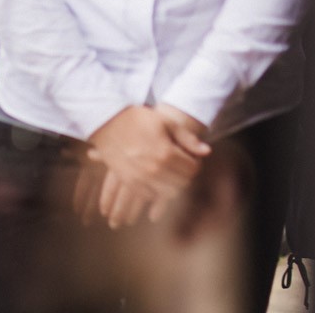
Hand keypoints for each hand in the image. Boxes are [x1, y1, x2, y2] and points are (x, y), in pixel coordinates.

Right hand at [86, 105, 207, 227]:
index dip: (195, 163)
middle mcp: (154, 169)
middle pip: (182, 183)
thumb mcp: (165, 122)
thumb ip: (187, 138)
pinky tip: (157, 178)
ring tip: (171, 172)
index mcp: (166, 153)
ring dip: (173, 184)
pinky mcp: (130, 182)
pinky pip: (150, 195)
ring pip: (168, 193)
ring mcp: (141, 178)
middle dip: (186, 175)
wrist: (107, 122)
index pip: (192, 169)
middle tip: (183, 165)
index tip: (191, 157)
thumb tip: (207, 152)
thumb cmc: (138, 118)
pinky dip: (157, 190)